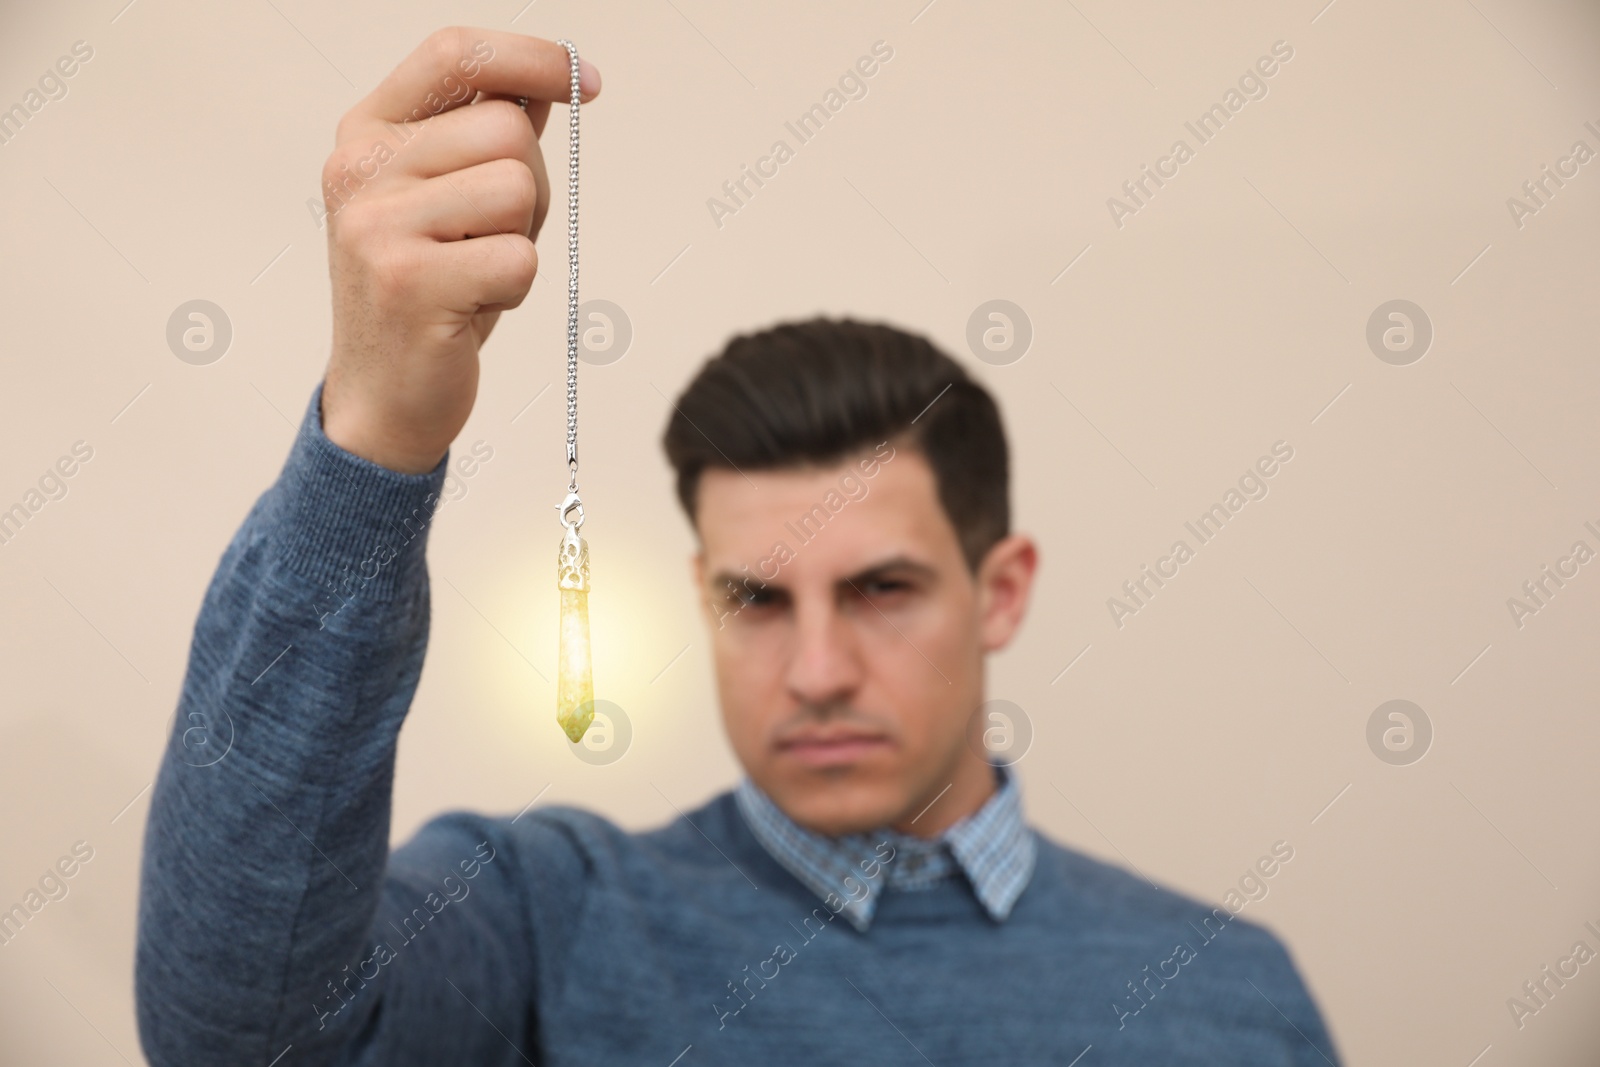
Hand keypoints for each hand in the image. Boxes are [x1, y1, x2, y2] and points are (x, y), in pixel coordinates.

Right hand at [318, 27, 599, 472]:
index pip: (457, 52)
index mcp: (367, 134)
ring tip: (478, 273)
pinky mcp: (410, 284)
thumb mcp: (448, 200)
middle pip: (506, 129)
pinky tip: (474, 307)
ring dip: (521, 239)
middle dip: (531, 186)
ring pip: (518, 189)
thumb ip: (484, 136)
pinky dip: (517, 288)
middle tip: (493, 238)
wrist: (383, 395)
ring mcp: (378, 226)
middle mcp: (360, 169)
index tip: (586, 80)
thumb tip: (548, 78)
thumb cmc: (428, 291)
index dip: (534, 57)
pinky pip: (520, 258)